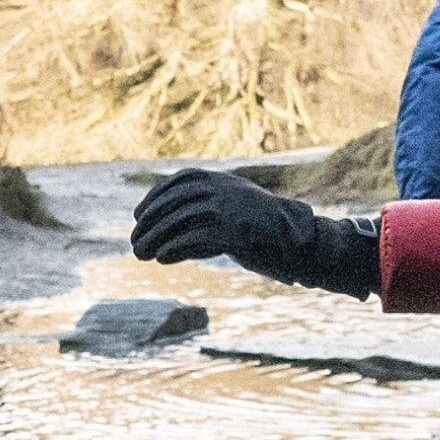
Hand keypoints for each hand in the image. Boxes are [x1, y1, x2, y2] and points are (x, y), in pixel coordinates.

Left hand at [131, 168, 380, 300]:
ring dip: (155, 239)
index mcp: (225, 181)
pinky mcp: (233, 233)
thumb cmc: (273, 231)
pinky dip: (174, 249)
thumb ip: (217, 206)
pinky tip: (164, 259)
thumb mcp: (243, 209)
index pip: (179, 182)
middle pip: (174, 203)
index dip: (155, 198)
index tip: (138, 215)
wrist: (306, 243)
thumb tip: (182, 221)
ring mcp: (228, 210)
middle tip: (134, 241)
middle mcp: (224, 191)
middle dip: (149, 223)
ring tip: (142, 254)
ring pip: (179, 222)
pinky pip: (193, 239)